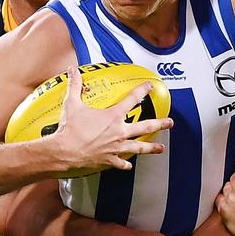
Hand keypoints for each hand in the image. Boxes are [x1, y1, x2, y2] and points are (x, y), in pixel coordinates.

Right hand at [53, 66, 172, 174]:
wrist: (65, 151)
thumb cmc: (69, 128)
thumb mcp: (72, 104)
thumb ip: (75, 85)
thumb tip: (73, 70)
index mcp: (113, 116)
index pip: (132, 99)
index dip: (142, 90)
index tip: (150, 86)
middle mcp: (119, 132)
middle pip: (145, 127)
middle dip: (160, 124)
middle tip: (170, 123)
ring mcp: (116, 147)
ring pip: (139, 147)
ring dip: (151, 148)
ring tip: (161, 148)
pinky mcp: (109, 160)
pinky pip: (121, 163)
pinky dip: (125, 164)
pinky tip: (128, 165)